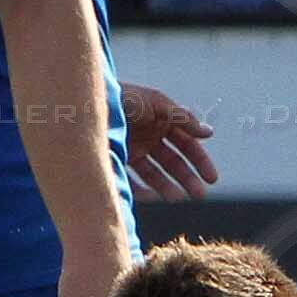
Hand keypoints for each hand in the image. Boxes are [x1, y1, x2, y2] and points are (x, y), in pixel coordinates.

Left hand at [125, 83, 218, 199]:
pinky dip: (143, 190)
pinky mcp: (117, 160)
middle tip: (200, 195)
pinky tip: (154, 197)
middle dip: (188, 178)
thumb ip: (183, 118)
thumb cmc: (123, 97)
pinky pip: (133, 180)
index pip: (188, 144)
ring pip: (156, 174)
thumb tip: (209, 133)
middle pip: (174, 162)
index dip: (200, 161)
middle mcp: (150, 137)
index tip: (212, 179)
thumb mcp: (156, 104)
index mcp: (162, 121)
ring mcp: (133, 149)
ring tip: (178, 198)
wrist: (85, 103)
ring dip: (168, 186)